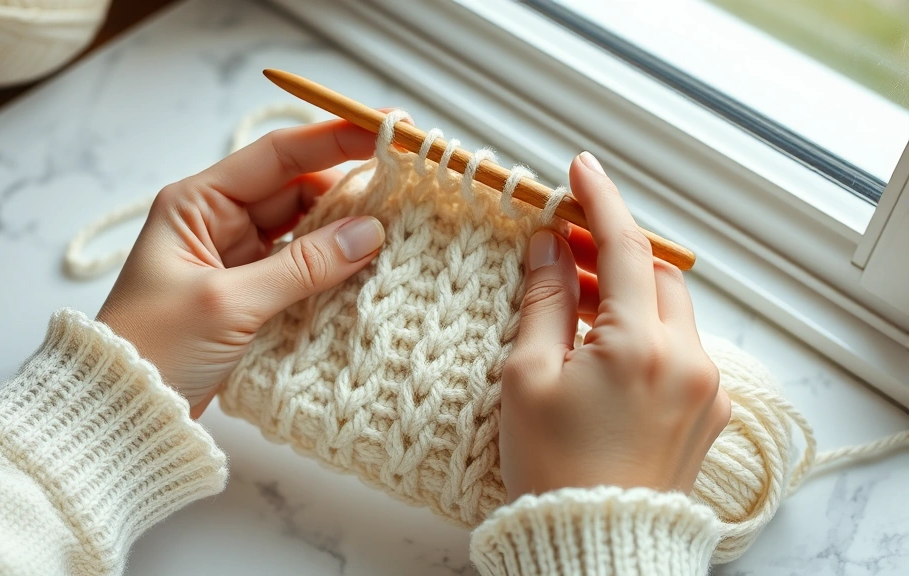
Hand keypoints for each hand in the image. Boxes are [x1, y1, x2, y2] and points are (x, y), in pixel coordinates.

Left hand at [97, 119, 388, 417]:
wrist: (125, 413)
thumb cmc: (155, 348)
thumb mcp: (229, 302)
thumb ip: (302, 266)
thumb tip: (370, 233)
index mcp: (198, 203)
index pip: (278, 155)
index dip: (335, 138)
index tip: (388, 128)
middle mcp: (218, 221)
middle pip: (298, 190)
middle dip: (349, 191)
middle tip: (405, 193)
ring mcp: (236, 259)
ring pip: (304, 230)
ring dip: (344, 233)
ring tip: (396, 233)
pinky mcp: (249, 295)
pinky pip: (301, 268)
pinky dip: (331, 269)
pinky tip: (366, 270)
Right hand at [499, 152, 730, 500]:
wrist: (593, 544)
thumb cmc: (553, 470)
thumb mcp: (530, 376)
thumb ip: (546, 301)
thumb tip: (549, 246)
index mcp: (641, 346)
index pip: (626, 246)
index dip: (600, 200)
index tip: (580, 168)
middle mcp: (688, 362)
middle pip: (658, 274)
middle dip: (615, 252)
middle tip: (565, 248)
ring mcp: (706, 390)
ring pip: (672, 312)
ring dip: (630, 295)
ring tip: (576, 302)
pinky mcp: (708, 415)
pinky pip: (681, 351)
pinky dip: (646, 334)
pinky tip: (605, 350)